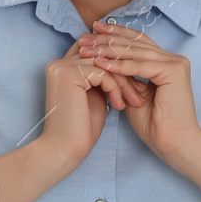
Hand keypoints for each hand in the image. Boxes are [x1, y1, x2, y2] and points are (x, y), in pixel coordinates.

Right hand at [39, 39, 146, 167]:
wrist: (65, 150)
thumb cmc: (81, 128)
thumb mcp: (96, 96)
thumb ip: (103, 78)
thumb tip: (124, 64)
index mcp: (63, 66)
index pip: (96, 51)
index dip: (117, 63)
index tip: (137, 78)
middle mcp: (59, 63)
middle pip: (102, 55)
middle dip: (125, 71)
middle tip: (141, 89)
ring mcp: (61, 67)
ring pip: (105, 63)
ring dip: (124, 82)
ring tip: (135, 100)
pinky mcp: (68, 75)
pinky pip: (103, 74)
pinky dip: (115, 89)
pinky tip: (119, 106)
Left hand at [78, 22, 200, 164]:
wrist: (173, 144)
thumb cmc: (154, 125)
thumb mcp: (131, 94)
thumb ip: (123, 76)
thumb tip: (102, 60)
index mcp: (166, 62)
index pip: (137, 41)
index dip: (114, 34)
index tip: (91, 32)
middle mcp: (173, 59)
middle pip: (135, 43)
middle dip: (107, 39)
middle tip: (84, 38)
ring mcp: (176, 63)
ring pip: (136, 52)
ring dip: (109, 50)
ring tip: (87, 50)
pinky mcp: (174, 71)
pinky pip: (141, 66)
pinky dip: (120, 65)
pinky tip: (101, 63)